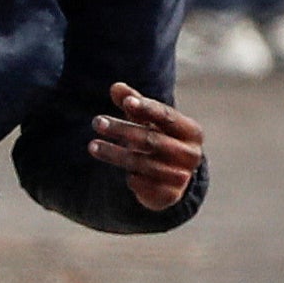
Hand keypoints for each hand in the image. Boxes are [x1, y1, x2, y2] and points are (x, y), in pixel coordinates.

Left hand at [90, 80, 205, 212]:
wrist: (173, 178)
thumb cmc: (160, 139)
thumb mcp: (149, 121)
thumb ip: (134, 103)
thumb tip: (115, 87)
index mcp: (191, 132)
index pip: (168, 117)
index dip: (148, 108)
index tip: (126, 103)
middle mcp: (191, 154)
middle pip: (152, 140)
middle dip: (122, 130)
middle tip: (97, 122)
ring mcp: (182, 176)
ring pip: (143, 164)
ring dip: (115, 154)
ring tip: (92, 145)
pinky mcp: (170, 195)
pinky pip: (143, 184)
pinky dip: (131, 178)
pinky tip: (122, 173)